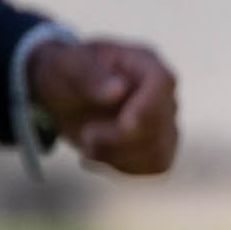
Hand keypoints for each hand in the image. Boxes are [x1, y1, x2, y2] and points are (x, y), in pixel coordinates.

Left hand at [26, 34, 181, 176]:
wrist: (65, 95)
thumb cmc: (68, 73)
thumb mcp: (67, 67)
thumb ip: (89, 76)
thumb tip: (119, 90)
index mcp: (145, 62)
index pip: (163, 83)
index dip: (148, 107)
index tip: (124, 125)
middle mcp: (163, 92)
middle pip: (161, 124)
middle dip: (120, 139)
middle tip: (86, 136)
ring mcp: (165, 121)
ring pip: (159, 151)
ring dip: (118, 157)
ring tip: (88, 146)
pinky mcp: (159, 147)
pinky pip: (154, 166)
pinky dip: (123, 167)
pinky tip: (99, 155)